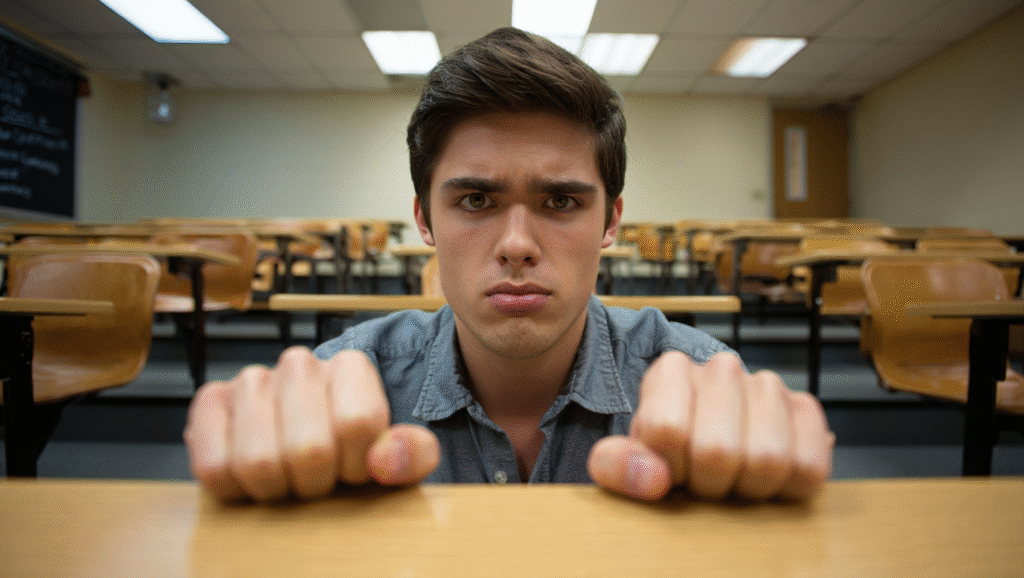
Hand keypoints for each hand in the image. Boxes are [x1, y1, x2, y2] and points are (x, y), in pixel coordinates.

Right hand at [184, 347, 440, 501]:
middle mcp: (299, 364)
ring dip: (277, 487)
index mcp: (352, 366)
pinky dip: (236, 487)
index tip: (354, 467)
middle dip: (317, 481)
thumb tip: (386, 461)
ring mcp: (250, 380)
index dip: (356, 465)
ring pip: (259, 462)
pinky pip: (214, 466)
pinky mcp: (209, 404)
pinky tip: (252, 474)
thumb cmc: (351, 447)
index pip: (357, 425)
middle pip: (309, 450)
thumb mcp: (397, 454)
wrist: (305, 438)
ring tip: (287, 476)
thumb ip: (412, 455)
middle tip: (318, 476)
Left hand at [587, 351, 833, 501]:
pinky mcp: (805, 412)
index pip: (667, 430)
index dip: (669, 466)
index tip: (669, 468)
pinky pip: (810, 465)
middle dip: (707, 482)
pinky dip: (789, 484)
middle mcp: (721, 369)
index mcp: (670, 370)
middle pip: (718, 451)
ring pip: (767, 459)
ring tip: (734, 477)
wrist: (705, 439)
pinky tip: (768, 476)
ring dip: (748, 486)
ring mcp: (767, 386)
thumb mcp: (625, 458)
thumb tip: (653, 478)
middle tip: (702, 478)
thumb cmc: (665, 450)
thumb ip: (616, 466)